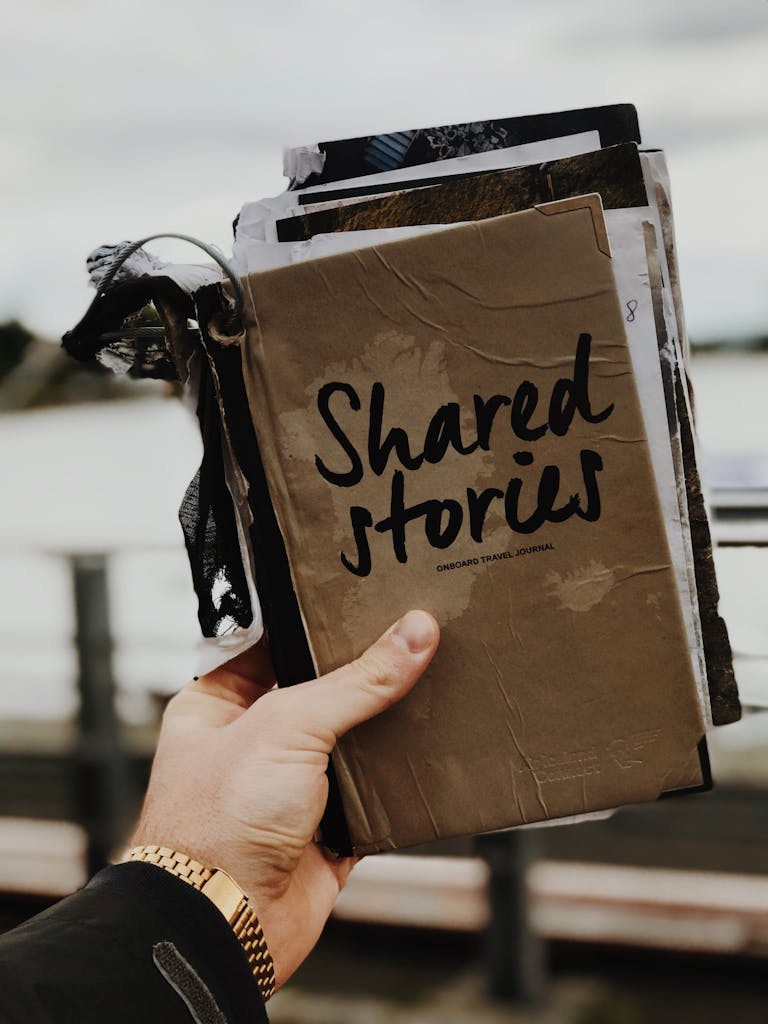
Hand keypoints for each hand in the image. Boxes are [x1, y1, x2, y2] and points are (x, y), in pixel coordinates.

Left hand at [131, 609, 438, 989]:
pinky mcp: (326, 832)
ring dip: (385, 727)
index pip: (273, 646)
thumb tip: (413, 634)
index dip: (316, 623)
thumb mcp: (287, 726)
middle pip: (319, 694)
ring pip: (350, 744)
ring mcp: (289, 789)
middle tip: (411, 634)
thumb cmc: (216, 824)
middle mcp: (252, 744)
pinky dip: (399, 783)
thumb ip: (356, 681)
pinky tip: (430, 752)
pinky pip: (374, 798)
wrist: (224, 927)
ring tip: (433, 680)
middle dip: (361, 674)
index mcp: (218, 706)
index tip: (364, 600)